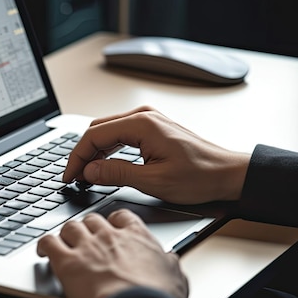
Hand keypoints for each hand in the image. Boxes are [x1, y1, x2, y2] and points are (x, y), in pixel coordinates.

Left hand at [37, 210, 187, 297]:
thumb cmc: (156, 296)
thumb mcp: (176, 276)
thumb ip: (170, 264)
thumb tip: (171, 260)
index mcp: (135, 236)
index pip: (121, 216)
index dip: (113, 221)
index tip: (111, 227)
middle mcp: (109, 236)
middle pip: (91, 219)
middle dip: (87, 227)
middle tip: (86, 238)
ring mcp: (86, 246)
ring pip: (70, 227)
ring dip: (66, 234)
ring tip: (64, 243)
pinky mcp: (67, 262)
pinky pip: (48, 242)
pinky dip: (43, 244)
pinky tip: (42, 250)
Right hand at [64, 106, 250, 204]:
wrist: (228, 173)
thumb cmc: (200, 176)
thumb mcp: (154, 181)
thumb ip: (117, 174)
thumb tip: (89, 171)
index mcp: (141, 124)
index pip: (94, 135)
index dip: (77, 157)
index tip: (69, 176)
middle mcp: (142, 116)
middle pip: (96, 130)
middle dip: (82, 154)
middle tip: (74, 177)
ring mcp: (146, 120)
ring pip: (105, 131)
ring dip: (93, 152)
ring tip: (85, 174)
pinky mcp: (150, 128)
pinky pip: (118, 134)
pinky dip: (106, 149)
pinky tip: (102, 165)